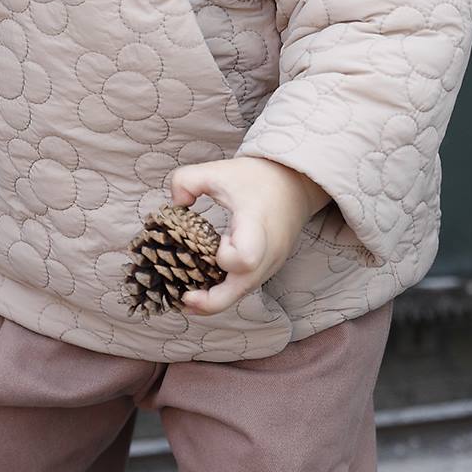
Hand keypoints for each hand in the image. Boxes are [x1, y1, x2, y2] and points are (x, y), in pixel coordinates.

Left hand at [168, 156, 330, 314]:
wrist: (296, 184)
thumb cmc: (256, 177)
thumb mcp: (219, 170)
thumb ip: (186, 181)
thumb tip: (174, 205)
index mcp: (256, 226)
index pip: (245, 258)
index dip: (224, 257)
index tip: (218, 239)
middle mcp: (267, 252)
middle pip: (241, 290)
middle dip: (210, 302)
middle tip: (184, 298)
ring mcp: (269, 264)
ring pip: (241, 295)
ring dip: (214, 299)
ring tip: (187, 295)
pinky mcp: (267, 269)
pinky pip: (244, 288)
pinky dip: (224, 292)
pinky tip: (204, 287)